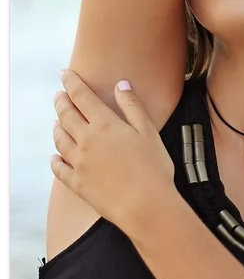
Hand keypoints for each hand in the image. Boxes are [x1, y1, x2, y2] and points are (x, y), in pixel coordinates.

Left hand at [51, 69, 174, 235]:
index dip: (71, 82)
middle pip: (66, 115)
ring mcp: (79, 163)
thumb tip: (121, 84)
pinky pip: (59, 168)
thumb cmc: (153, 167)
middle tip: (58, 95)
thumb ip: (132, 106)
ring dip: (56, 127)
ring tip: (56, 121)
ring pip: (60, 140)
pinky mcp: (77, 183)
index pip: (82, 97)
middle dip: (61, 102)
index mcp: (105, 125)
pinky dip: (54, 160)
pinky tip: (55, 157)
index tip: (64, 73)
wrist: (145, 205)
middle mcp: (87, 141)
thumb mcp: (148, 131)